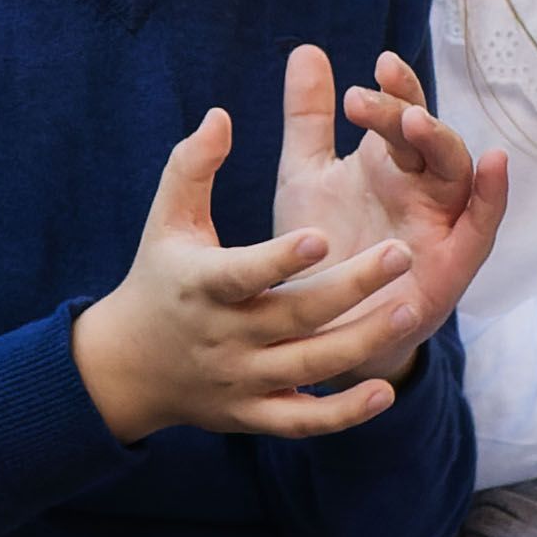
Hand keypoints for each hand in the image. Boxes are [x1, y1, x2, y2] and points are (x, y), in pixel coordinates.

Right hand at [72, 110, 437, 442]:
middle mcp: (223, 336)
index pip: (243, 274)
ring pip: (308, 368)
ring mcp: (241, 380)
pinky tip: (386, 390)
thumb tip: (221, 115)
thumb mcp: (168, 220)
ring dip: (360, 343)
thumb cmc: (159, 277)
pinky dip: (344, 414)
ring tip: (409, 309)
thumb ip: (193, 166)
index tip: (323, 234)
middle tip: (402, 255)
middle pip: (294, 317)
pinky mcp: (254, 415)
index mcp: (201, 285)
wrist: (127, 367)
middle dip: (350, 288)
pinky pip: (304, 421)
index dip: (281, 260)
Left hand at [273, 45, 507, 351]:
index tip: (375, 66)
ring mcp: (440, 224)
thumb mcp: (305, 177)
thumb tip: (306, 49)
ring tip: (414, 122)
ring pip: (458, 173)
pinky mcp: (452, 267)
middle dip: (406, 112)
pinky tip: (495, 164)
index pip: (403, 113)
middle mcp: (420, 188)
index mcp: (389, 163)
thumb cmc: (318, 249)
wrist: (313, 331)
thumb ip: (308, 119)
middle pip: (428, 138)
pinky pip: (482, 227)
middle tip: (366, 99)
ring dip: (441, 143)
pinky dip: (493, 195)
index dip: (397, 88)